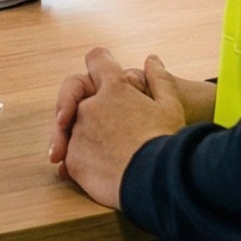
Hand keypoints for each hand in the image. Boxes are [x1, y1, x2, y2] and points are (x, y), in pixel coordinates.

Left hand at [56, 49, 198, 209]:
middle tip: (102, 126)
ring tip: (106, 155)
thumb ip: (160, 79)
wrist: (155, 181)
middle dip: (86, 109)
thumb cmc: (166, 141)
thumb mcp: (171, 107)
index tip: (102, 75)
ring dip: (84, 137)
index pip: (97, 60)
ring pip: (73, 128)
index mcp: (114, 87)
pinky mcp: (72, 158)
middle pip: (78, 98)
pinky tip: (98, 170)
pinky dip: (80, 160)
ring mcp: (77, 132)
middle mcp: (89, 105)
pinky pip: (70, 155)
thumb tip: (152, 59)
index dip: (99, 64)